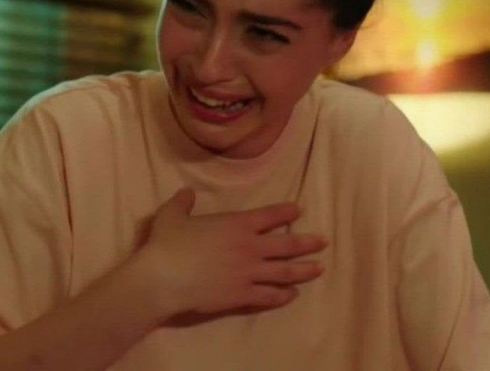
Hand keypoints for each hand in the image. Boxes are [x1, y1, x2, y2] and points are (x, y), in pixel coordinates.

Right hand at [136, 187, 326, 319]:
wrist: (165, 279)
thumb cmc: (169, 243)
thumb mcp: (172, 214)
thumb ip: (182, 202)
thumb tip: (186, 192)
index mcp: (237, 224)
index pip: (270, 215)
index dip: (286, 211)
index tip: (299, 209)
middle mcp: (250, 247)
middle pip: (287, 244)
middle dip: (308, 242)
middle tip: (323, 242)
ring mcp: (249, 273)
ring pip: (285, 272)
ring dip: (304, 270)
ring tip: (319, 269)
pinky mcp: (242, 296)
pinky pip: (269, 296)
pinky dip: (283, 295)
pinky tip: (292, 295)